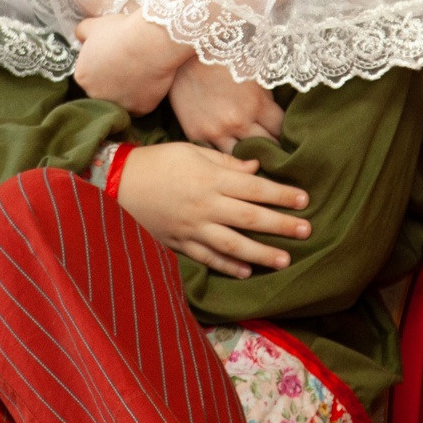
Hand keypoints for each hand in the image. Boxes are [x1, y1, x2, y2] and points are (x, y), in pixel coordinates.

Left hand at [70, 12, 189, 115]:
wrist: (151, 42)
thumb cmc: (120, 32)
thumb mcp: (94, 25)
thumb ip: (81, 32)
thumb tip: (79, 37)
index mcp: (82, 78)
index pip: (88, 75)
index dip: (100, 65)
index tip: (112, 57)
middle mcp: (96, 96)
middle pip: (102, 90)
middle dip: (111, 81)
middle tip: (126, 64)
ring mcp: (118, 105)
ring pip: (121, 100)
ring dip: (127, 91)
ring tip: (139, 72)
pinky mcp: (140, 110)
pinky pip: (140, 105)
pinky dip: (145, 96)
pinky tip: (150, 81)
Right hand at [113, 140, 311, 277]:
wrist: (116, 183)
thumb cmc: (157, 161)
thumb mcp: (190, 150)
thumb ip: (224, 161)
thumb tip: (255, 169)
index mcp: (210, 178)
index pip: (255, 188)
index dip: (282, 194)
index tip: (304, 199)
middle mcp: (205, 206)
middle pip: (250, 217)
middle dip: (281, 225)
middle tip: (307, 230)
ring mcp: (192, 228)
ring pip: (233, 244)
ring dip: (261, 253)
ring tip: (284, 259)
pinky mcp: (179, 243)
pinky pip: (207, 257)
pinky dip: (227, 266)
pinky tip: (246, 271)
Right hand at [166, 57, 287, 149]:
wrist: (184, 57)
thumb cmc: (222, 60)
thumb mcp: (253, 72)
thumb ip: (265, 99)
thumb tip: (273, 119)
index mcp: (255, 104)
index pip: (280, 129)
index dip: (284, 131)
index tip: (284, 133)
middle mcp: (237, 122)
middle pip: (265, 146)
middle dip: (271, 146)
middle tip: (274, 148)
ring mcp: (215, 131)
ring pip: (240, 156)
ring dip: (247, 154)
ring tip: (250, 152)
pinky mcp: (196, 134)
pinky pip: (215, 153)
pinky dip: (223, 152)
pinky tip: (227, 149)